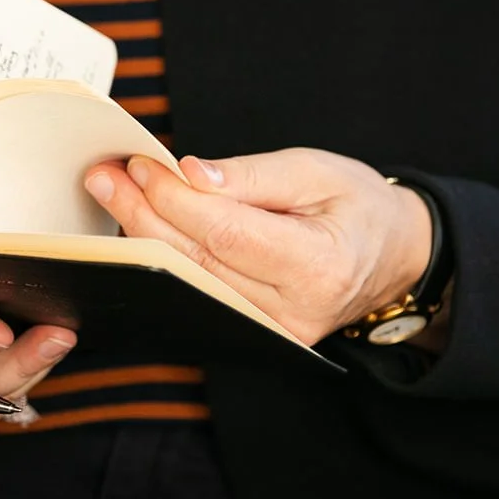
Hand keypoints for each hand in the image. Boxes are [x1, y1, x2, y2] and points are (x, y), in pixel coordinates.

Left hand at [84, 148, 432, 344]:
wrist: (393, 256)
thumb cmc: (356, 207)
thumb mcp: (316, 171)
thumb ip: (251, 176)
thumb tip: (190, 174)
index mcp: (319, 265)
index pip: (226, 233)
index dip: (175, 199)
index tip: (140, 165)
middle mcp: (294, 311)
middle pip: (196, 261)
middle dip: (143, 214)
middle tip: (105, 177)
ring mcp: (272, 331)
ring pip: (188, 280)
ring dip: (144, 235)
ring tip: (112, 193)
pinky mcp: (255, 333)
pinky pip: (197, 293)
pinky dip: (166, 258)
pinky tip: (140, 226)